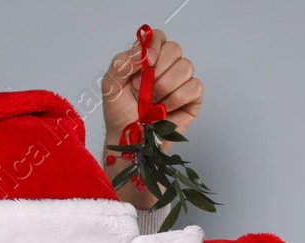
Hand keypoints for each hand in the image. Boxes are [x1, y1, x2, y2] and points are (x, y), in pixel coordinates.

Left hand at [100, 27, 202, 208]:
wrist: (128, 142)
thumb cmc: (120, 115)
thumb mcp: (110, 87)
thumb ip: (120, 64)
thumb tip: (141, 52)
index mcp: (149, 60)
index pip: (159, 37)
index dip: (154, 46)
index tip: (145, 63)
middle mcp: (166, 68)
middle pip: (175, 49)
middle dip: (157, 70)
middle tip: (142, 88)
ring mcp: (181, 84)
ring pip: (186, 66)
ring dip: (165, 85)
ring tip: (152, 102)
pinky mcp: (192, 100)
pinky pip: (195, 87)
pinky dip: (178, 98)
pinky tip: (165, 109)